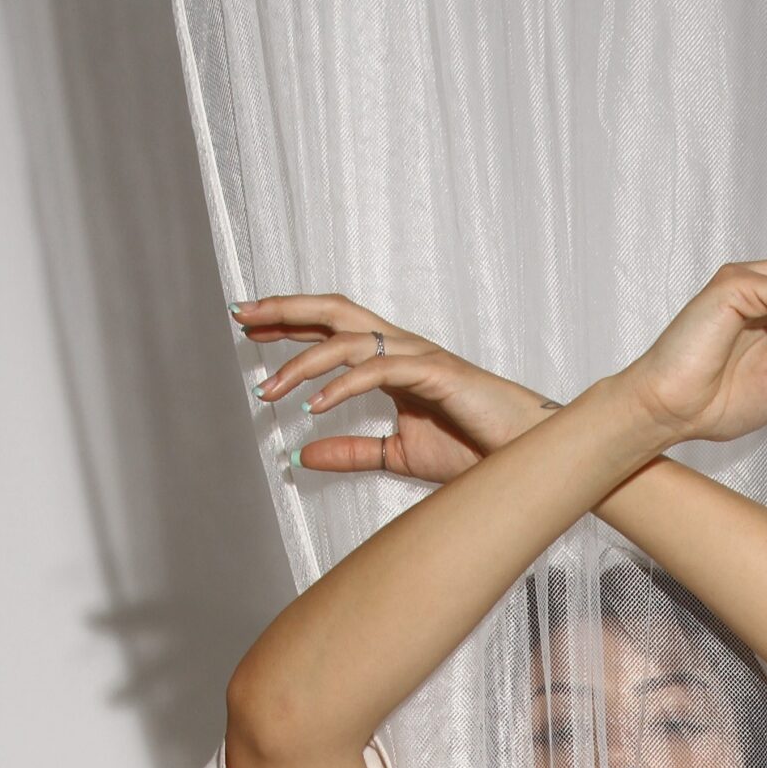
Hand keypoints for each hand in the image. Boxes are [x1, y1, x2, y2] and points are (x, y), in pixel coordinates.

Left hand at [231, 294, 555, 483]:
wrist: (525, 456)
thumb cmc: (474, 450)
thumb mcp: (397, 456)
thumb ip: (351, 452)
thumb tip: (302, 456)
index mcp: (393, 361)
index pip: (332, 330)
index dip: (290, 324)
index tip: (250, 329)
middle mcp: (402, 348)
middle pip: (333, 313)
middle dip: (285, 311)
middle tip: (241, 315)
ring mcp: (419, 357)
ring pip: (349, 340)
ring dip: (304, 362)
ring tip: (270, 388)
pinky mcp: (437, 373)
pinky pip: (380, 371)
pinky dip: (343, 385)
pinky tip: (314, 406)